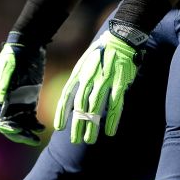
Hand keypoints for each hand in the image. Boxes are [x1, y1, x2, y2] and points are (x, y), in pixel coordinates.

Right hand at [0, 34, 46, 145]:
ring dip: (26, 132)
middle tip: (30, 140)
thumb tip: (0, 104)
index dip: (4, 126)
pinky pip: (29, 118)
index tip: (16, 130)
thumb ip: (4, 86)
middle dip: (18, 134)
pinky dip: (34, 124)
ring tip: (37, 138)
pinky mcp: (27, 101)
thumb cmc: (14, 56)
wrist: (29, 46)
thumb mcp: (8, 69)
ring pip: (19, 124)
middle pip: (7, 124)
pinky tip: (41, 128)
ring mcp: (15, 102)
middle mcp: (2, 102)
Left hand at [54, 29, 142, 143]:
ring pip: (96, 109)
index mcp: (79, 73)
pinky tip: (110, 132)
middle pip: (80, 106)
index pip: (67, 96)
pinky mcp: (119, 84)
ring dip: (92, 126)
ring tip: (90, 140)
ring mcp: (104, 82)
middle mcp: (89, 79)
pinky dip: (113, 120)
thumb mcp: (83, 63)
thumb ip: (78, 80)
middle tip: (76, 140)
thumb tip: (71, 98)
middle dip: (77, 125)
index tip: (59, 128)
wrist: (119, 38)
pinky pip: (115, 105)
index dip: (62, 113)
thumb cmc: (100, 52)